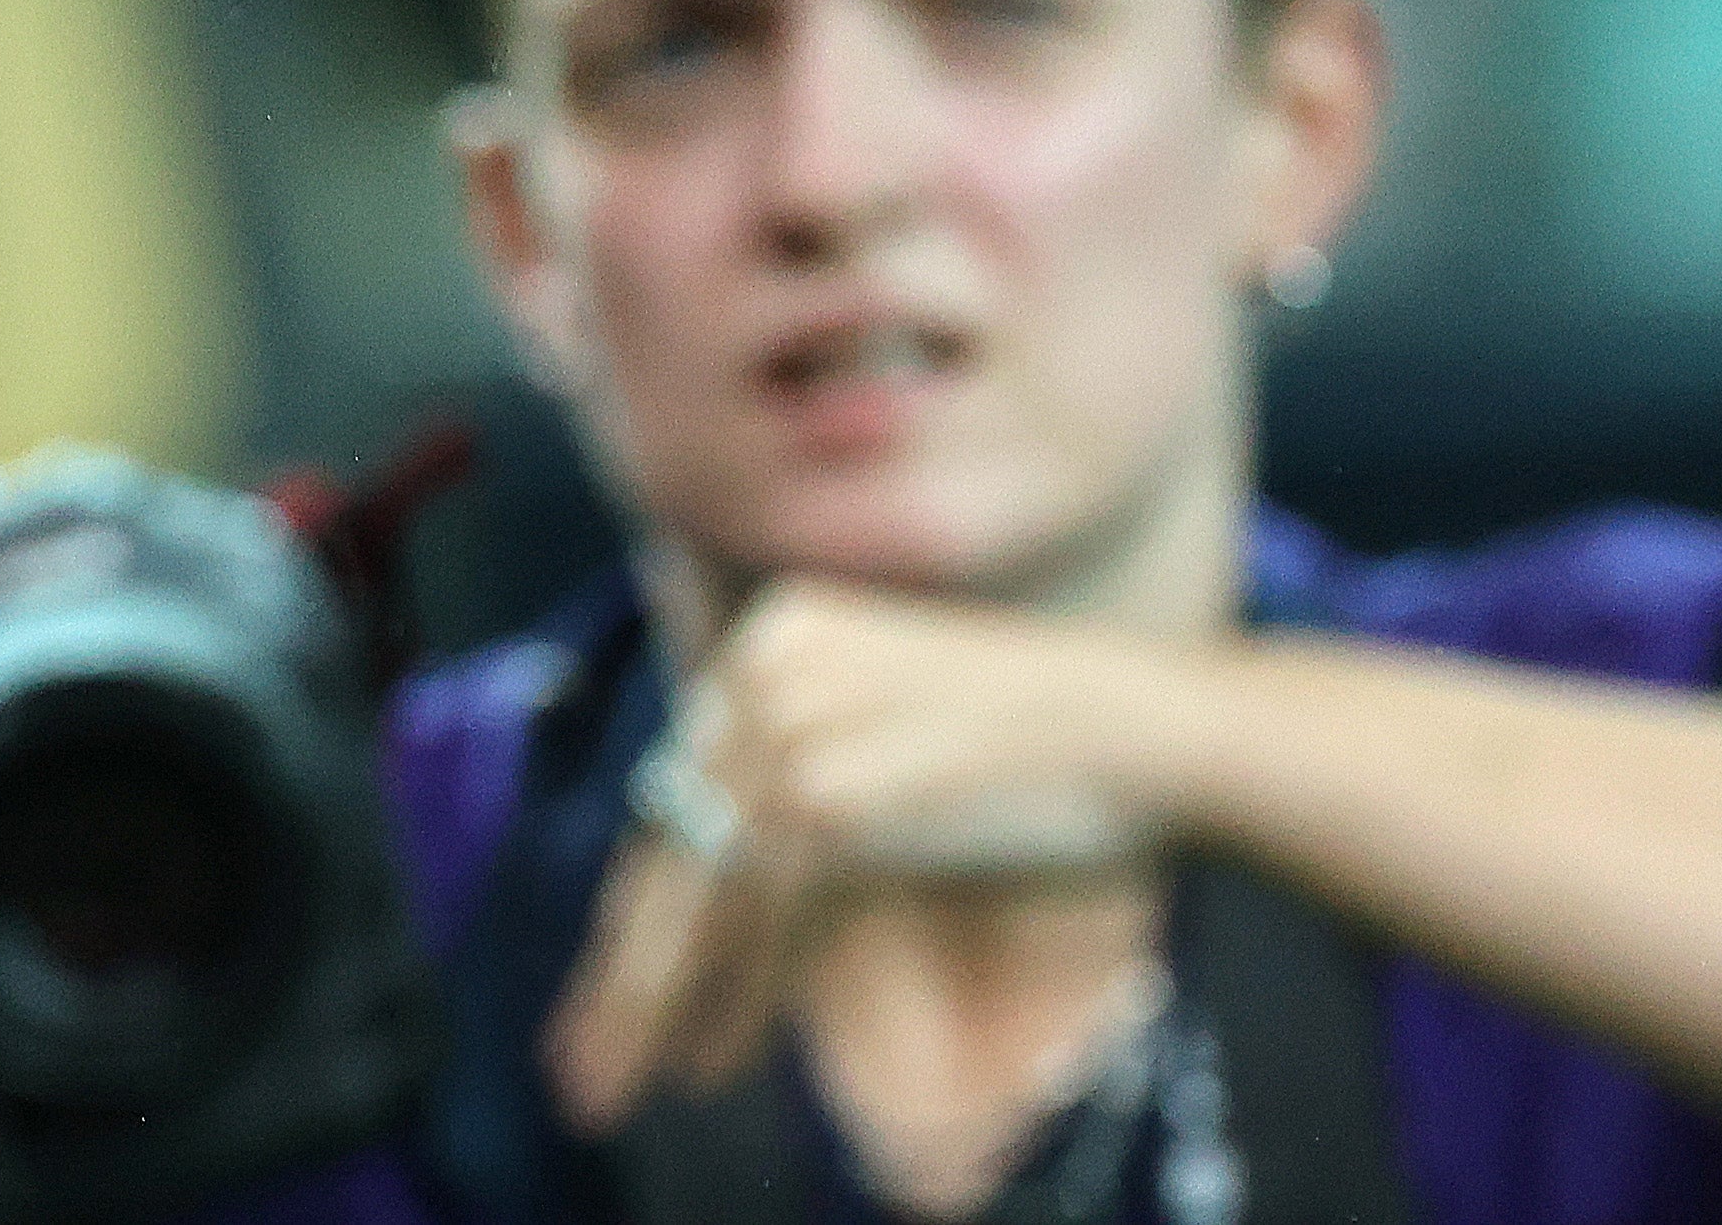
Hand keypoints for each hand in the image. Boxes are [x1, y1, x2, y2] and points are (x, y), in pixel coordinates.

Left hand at [551, 582, 1211, 1132]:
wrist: (1145, 727)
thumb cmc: (1044, 742)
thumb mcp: (887, 724)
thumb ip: (802, 775)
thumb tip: (720, 883)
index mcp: (768, 638)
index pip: (680, 792)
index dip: (644, 899)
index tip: (608, 976)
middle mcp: (759, 672)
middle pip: (670, 846)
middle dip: (621, 967)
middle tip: (576, 1058)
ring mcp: (790, 735)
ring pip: (701, 896)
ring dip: (655, 1004)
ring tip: (621, 1083)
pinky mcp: (831, 805)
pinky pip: (764, 922)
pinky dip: (736, 999)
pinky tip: (710, 1058)